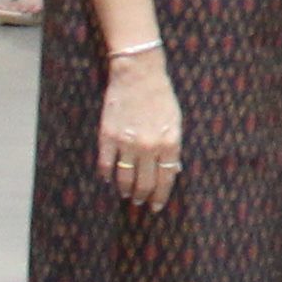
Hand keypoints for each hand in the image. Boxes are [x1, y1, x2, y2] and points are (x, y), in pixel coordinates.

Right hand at [98, 50, 182, 208]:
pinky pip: (106, 165)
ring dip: (125, 190)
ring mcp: (127, 143)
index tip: (156, 206)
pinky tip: (108, 179)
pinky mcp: (108, 137)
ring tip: (126, 194)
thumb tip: (174, 171)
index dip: (160, 196)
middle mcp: (149, 147)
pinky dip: (107, 175)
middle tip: (140, 202)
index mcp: (169, 144)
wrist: (138, 74)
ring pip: (124, 179)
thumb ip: (174, 148)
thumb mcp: (175, 122)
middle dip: (143, 197)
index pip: (165, 180)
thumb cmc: (161, 97)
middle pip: (145, 184)